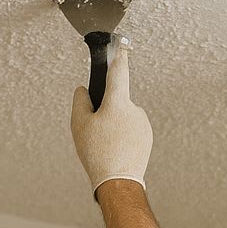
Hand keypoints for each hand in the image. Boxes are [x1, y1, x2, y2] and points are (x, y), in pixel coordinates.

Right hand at [71, 47, 152, 195]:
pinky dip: (122, 135)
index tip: (120, 45)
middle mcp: (135, 110)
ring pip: (123, 116)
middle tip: (96, 132)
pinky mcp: (147, 137)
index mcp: (118, 103)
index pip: (118, 73)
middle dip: (105, 111)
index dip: (117, 57)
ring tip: (106, 145)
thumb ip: (80, 100)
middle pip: (116, 101)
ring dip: (114, 124)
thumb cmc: (98, 153)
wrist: (119, 182)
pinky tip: (115, 150)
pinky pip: (131, 129)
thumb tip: (84, 90)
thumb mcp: (79, 124)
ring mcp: (144, 124)